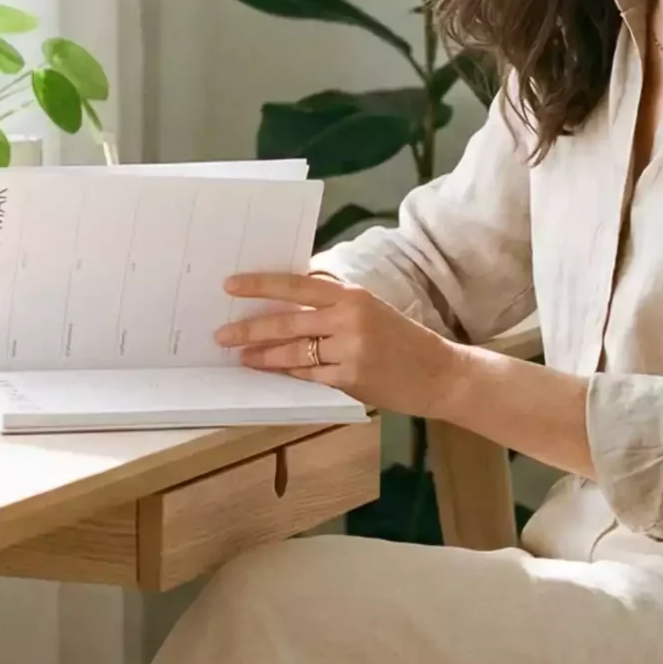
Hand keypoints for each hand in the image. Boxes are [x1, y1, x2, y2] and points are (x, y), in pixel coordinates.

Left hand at [215, 273, 466, 418]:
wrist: (440, 373)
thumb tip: (287, 301)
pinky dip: (288, 375)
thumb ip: (333, 305)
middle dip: (250, 328)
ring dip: (263, 356)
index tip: (231, 286)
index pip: (296, 285)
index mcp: (352, 295)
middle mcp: (350, 318)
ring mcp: (351, 349)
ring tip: (241, 357)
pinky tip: (270, 373)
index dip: (260, 285)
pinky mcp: (351, 378)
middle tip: (222, 335)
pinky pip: (308, 376)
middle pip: (287, 321)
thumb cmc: (403, 340)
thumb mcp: (371, 310)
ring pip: (293, 352)